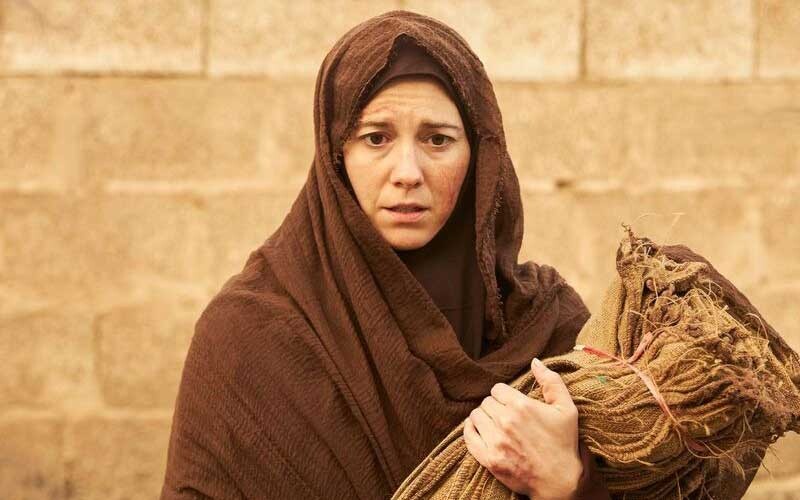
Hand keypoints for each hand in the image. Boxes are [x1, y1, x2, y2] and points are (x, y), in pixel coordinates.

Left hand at [463, 358, 582, 499]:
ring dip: (483, 418)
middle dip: (494, 406)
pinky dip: (471, 430)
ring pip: (476, 416)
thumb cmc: (564, 443)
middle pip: (486, 402)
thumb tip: (535, 361)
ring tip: (494, 424)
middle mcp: (505, 421)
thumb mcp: (566, 409)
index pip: (497, 389)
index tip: (511, 403)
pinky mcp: (489, 458)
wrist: (560, 481)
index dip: (504, 395)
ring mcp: (495, 441)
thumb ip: (551, 381)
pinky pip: (469, 436)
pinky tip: (479, 429)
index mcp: (521, 406)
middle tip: (505, 416)